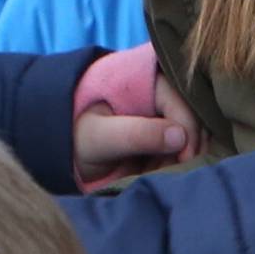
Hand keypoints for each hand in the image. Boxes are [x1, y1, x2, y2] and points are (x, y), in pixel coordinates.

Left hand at [74, 44, 201, 185]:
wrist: (59, 142)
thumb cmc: (76, 132)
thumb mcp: (101, 135)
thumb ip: (137, 134)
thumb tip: (182, 138)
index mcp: (149, 79)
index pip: (185, 106)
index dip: (189, 136)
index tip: (182, 163)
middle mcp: (164, 93)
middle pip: (195, 122)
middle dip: (186, 151)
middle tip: (168, 173)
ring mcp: (166, 114)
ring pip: (192, 138)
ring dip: (180, 161)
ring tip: (158, 174)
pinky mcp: (166, 133)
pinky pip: (183, 149)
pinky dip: (174, 165)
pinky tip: (158, 174)